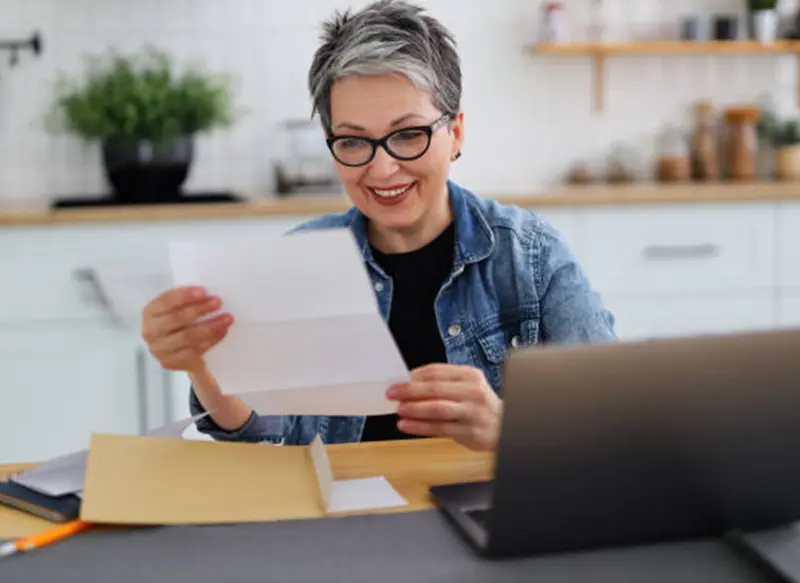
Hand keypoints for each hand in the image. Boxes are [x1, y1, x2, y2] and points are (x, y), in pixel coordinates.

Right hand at [141, 286, 232, 373]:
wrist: (179, 353)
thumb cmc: (180, 324)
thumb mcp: (177, 310)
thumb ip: (186, 301)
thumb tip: (208, 294)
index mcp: (149, 313)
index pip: (165, 301)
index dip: (184, 295)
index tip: (203, 292)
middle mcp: (149, 332)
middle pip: (176, 319)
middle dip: (199, 310)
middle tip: (218, 302)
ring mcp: (159, 350)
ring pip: (187, 337)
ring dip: (210, 326)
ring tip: (227, 319)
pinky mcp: (170, 363)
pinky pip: (194, 351)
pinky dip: (211, 340)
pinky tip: (222, 332)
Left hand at [387, 364, 501, 451]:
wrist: (504, 426)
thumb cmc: (479, 406)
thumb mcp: (467, 387)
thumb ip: (442, 384)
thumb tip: (409, 384)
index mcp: (469, 375)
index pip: (437, 371)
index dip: (414, 376)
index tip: (398, 380)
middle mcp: (472, 392)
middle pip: (435, 389)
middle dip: (409, 391)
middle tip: (392, 393)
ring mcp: (471, 412)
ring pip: (437, 409)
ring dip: (414, 409)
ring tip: (399, 409)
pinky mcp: (469, 431)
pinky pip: (440, 428)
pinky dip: (420, 427)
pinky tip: (407, 425)